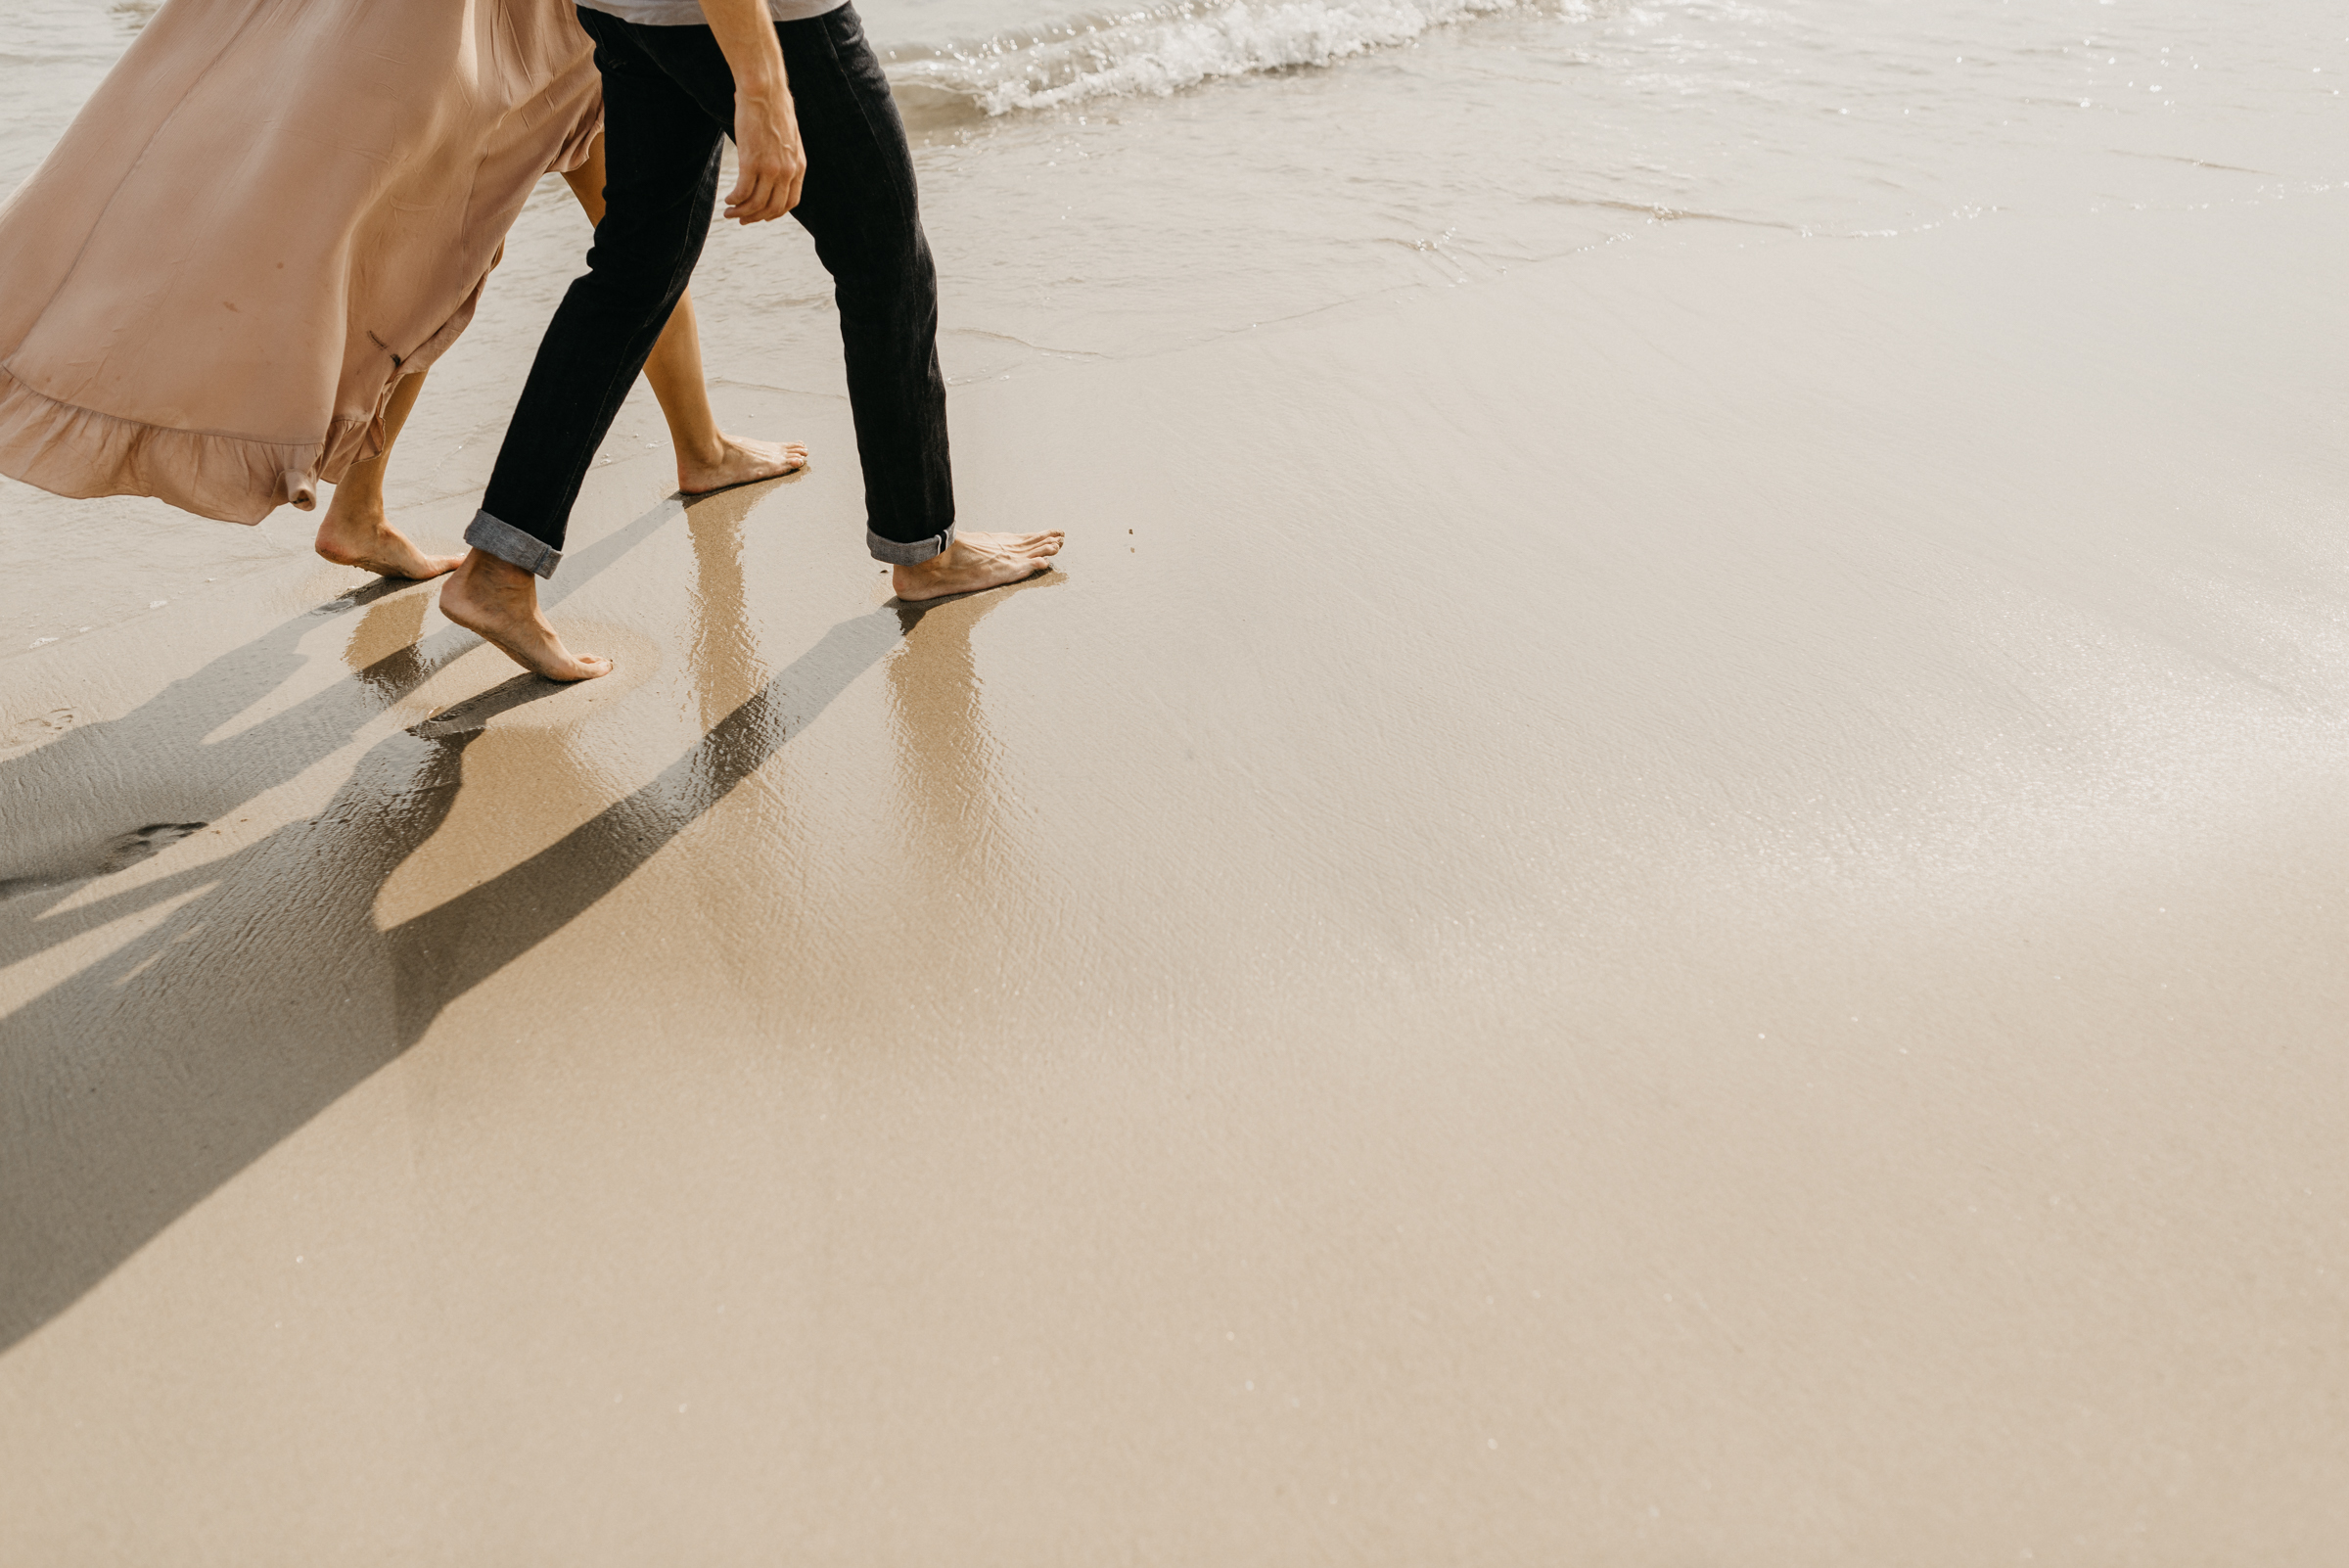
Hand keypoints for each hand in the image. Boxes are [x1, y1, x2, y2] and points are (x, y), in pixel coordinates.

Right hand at [726, 90, 804, 222]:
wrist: (764, 90)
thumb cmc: (773, 108)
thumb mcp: (787, 137)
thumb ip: (785, 155)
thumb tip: (773, 165)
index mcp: (799, 166)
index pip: (790, 202)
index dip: (775, 213)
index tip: (762, 216)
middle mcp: (787, 171)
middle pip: (772, 208)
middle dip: (755, 217)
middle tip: (741, 219)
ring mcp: (770, 168)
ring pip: (756, 204)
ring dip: (741, 212)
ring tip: (730, 212)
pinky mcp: (751, 161)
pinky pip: (742, 192)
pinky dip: (734, 200)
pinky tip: (728, 199)